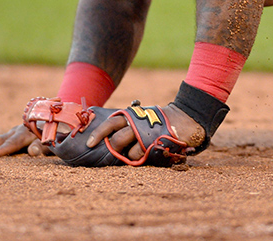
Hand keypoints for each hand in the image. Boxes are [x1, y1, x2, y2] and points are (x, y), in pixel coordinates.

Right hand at [0, 124, 50, 157]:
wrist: (55, 117)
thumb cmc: (55, 134)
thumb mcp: (53, 141)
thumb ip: (43, 146)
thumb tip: (33, 153)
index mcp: (26, 133)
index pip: (12, 143)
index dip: (2, 150)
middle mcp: (15, 131)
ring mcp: (10, 132)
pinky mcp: (7, 135)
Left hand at [85, 103, 203, 161]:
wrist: (184, 119)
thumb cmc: (158, 121)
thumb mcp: (141, 116)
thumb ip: (128, 123)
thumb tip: (108, 135)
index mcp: (130, 115)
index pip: (110, 123)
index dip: (98, 132)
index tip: (88, 143)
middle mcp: (135, 123)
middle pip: (115, 138)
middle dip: (111, 147)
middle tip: (111, 152)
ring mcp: (143, 134)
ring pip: (125, 148)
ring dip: (126, 154)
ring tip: (133, 153)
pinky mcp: (152, 144)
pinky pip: (137, 155)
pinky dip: (137, 157)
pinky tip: (144, 153)